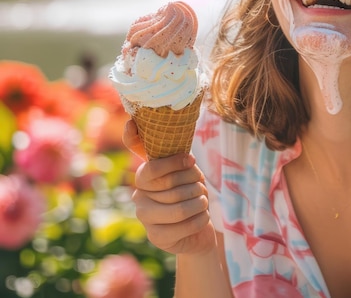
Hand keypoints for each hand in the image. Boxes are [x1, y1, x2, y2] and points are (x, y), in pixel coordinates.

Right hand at [123, 119, 217, 254]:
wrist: (197, 227)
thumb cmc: (191, 190)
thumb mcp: (186, 167)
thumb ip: (172, 150)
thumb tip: (135, 124)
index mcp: (144, 177)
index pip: (150, 170)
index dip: (173, 163)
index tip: (191, 159)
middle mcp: (139, 197)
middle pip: (171, 187)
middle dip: (195, 183)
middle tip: (202, 184)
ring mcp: (145, 219)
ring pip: (179, 208)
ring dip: (199, 202)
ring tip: (203, 200)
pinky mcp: (156, 238)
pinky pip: (184, 226)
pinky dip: (201, 219)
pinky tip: (203, 216)